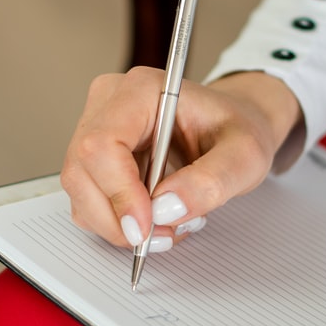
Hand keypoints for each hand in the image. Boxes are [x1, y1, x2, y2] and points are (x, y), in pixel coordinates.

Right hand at [61, 68, 300, 251]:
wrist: (231, 127)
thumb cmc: (236, 130)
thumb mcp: (244, 155)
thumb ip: (211, 180)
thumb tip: (166, 209)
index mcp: (142, 89)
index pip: (103, 144)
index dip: (118, 192)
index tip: (146, 228)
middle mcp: (109, 102)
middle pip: (82, 172)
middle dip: (118, 219)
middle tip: (165, 235)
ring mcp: (97, 127)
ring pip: (80, 191)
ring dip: (118, 225)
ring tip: (169, 225)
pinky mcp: (95, 155)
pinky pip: (87, 199)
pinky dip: (116, 222)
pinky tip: (153, 218)